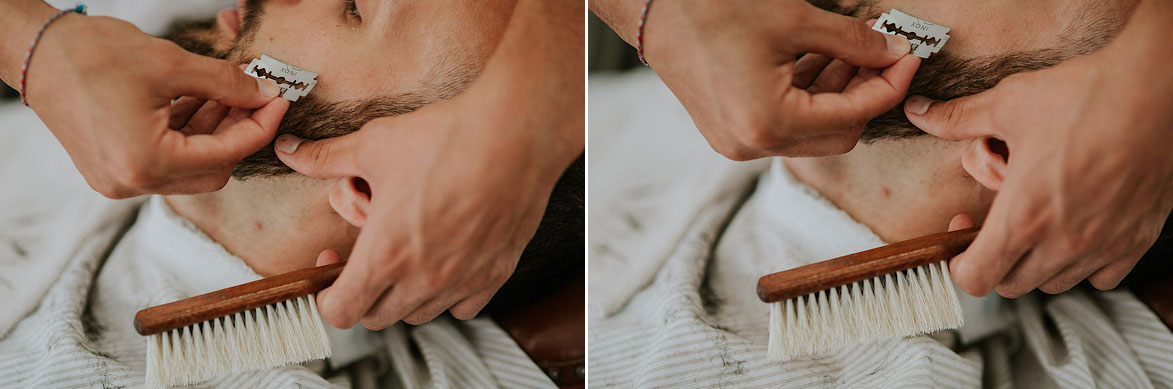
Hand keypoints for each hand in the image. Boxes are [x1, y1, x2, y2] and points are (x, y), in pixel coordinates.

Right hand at [20, 14, 286, 197]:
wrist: (35, 52)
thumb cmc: (92, 54)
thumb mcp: (172, 64)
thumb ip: (226, 84)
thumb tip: (265, 94)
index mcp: (147, 163)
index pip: (227, 154)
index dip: (260, 126)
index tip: (278, 102)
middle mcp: (132, 182)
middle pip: (212, 171)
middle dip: (238, 134)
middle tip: (255, 98)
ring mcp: (120, 180)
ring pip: (189, 167)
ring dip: (213, 133)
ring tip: (227, 93)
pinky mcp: (112, 169)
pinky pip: (165, 161)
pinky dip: (187, 135)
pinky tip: (198, 102)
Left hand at [274, 89, 567, 328]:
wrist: (513, 134)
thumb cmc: (446, 139)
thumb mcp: (374, 145)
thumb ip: (327, 158)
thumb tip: (291, 152)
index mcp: (385, 254)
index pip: (341, 311)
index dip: (326, 297)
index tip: (331, 268)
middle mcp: (423, 278)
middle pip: (377, 317)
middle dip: (362, 294)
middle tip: (364, 257)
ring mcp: (462, 280)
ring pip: (420, 315)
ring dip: (404, 296)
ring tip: (406, 258)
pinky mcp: (495, 273)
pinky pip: (464, 308)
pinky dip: (449, 296)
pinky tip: (446, 263)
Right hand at [635, 1, 919, 157]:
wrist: (654, 11)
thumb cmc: (713, 11)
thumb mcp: (795, 20)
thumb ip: (852, 42)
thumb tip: (891, 52)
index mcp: (769, 122)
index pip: (854, 115)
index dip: (890, 85)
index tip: (908, 57)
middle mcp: (752, 144)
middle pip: (837, 135)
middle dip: (865, 95)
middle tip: (883, 56)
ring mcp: (737, 143)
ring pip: (811, 132)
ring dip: (836, 96)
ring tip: (847, 51)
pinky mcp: (728, 132)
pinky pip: (784, 126)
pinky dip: (806, 99)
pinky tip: (815, 62)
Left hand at [904, 1, 1172, 297]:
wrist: (1157, 89)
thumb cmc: (1086, 95)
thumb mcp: (1008, 104)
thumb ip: (959, 118)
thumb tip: (919, 112)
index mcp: (1023, 216)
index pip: (976, 279)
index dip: (958, 263)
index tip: (962, 232)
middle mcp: (1063, 241)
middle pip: (1011, 284)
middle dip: (993, 260)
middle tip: (994, 223)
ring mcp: (1103, 245)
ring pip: (1054, 283)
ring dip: (1036, 264)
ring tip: (1035, 224)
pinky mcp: (1137, 240)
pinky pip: (1102, 277)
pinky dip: (1084, 265)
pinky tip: (1077, 230)